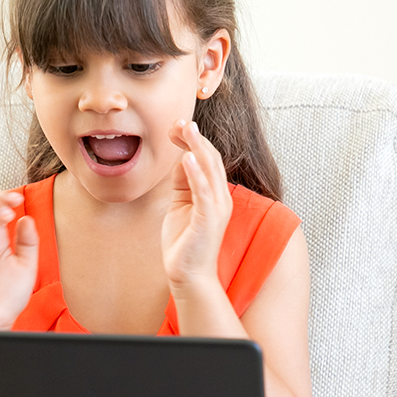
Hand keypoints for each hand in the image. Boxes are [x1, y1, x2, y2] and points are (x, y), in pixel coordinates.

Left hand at [162, 119, 231, 289]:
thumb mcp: (180, 204)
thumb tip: (180, 158)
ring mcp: (217, 207)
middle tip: (180, 121)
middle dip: (195, 138)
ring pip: (210, 170)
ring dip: (197, 147)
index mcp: (215, 193)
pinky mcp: (209, 219)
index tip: (175, 128)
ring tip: (186, 129)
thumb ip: (182, 182)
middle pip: (211, 159)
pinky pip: (203, 190)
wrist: (188, 275)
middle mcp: (221, 197)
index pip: (207, 159)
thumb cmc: (184, 242)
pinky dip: (195, 172)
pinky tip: (186, 157)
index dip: (193, 141)